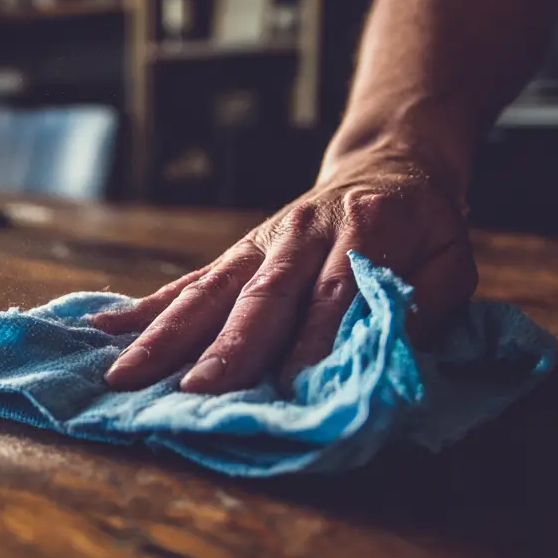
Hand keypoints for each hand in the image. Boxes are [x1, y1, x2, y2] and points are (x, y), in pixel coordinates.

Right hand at [90, 160, 477, 394]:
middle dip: (226, 348)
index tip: (288, 389)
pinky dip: (147, 308)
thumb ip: (426, 304)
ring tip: (126, 374)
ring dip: (168, 336)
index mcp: (366, 229)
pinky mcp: (236, 253)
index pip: (334, 294)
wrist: (387, 164)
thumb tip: (383, 354)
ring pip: (211, 291)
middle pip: (260, 296)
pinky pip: (190, 282)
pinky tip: (105, 329)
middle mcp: (302, 233)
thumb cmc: (423, 225)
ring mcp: (260, 243)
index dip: (310, 342)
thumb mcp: (453, 259)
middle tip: (195, 393)